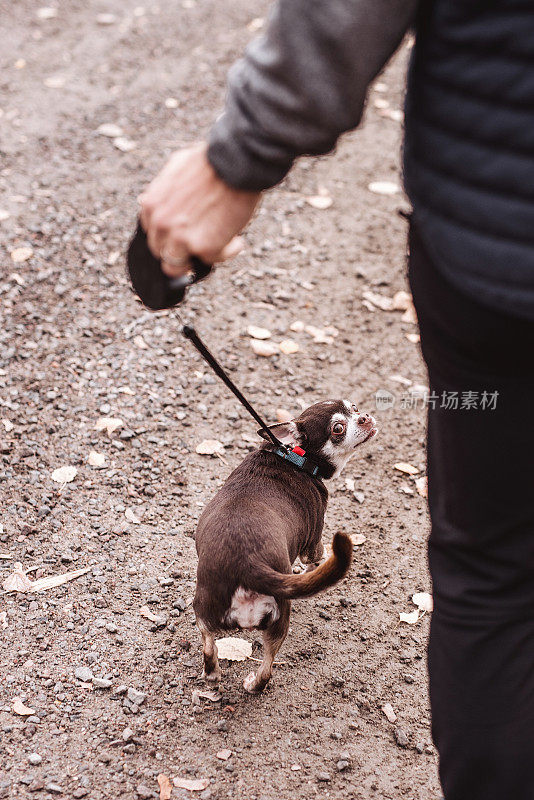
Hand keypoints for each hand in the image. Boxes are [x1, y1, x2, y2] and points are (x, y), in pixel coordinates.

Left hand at [139, 143, 260, 276]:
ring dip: (195, 260)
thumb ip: (161, 190)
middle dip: (181, 250)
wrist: (235, 161)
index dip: (169, 235)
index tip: (184, 234)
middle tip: (201, 243)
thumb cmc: (211, 160)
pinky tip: (237, 240)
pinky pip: (212, 261)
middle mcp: (161, 224)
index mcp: (151, 206)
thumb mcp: (174, 168)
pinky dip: (227, 252)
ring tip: (216, 247)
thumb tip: (148, 201)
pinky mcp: (204, 248)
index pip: (152, 233)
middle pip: (162, 253)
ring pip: (176, 267)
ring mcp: (181, 238)